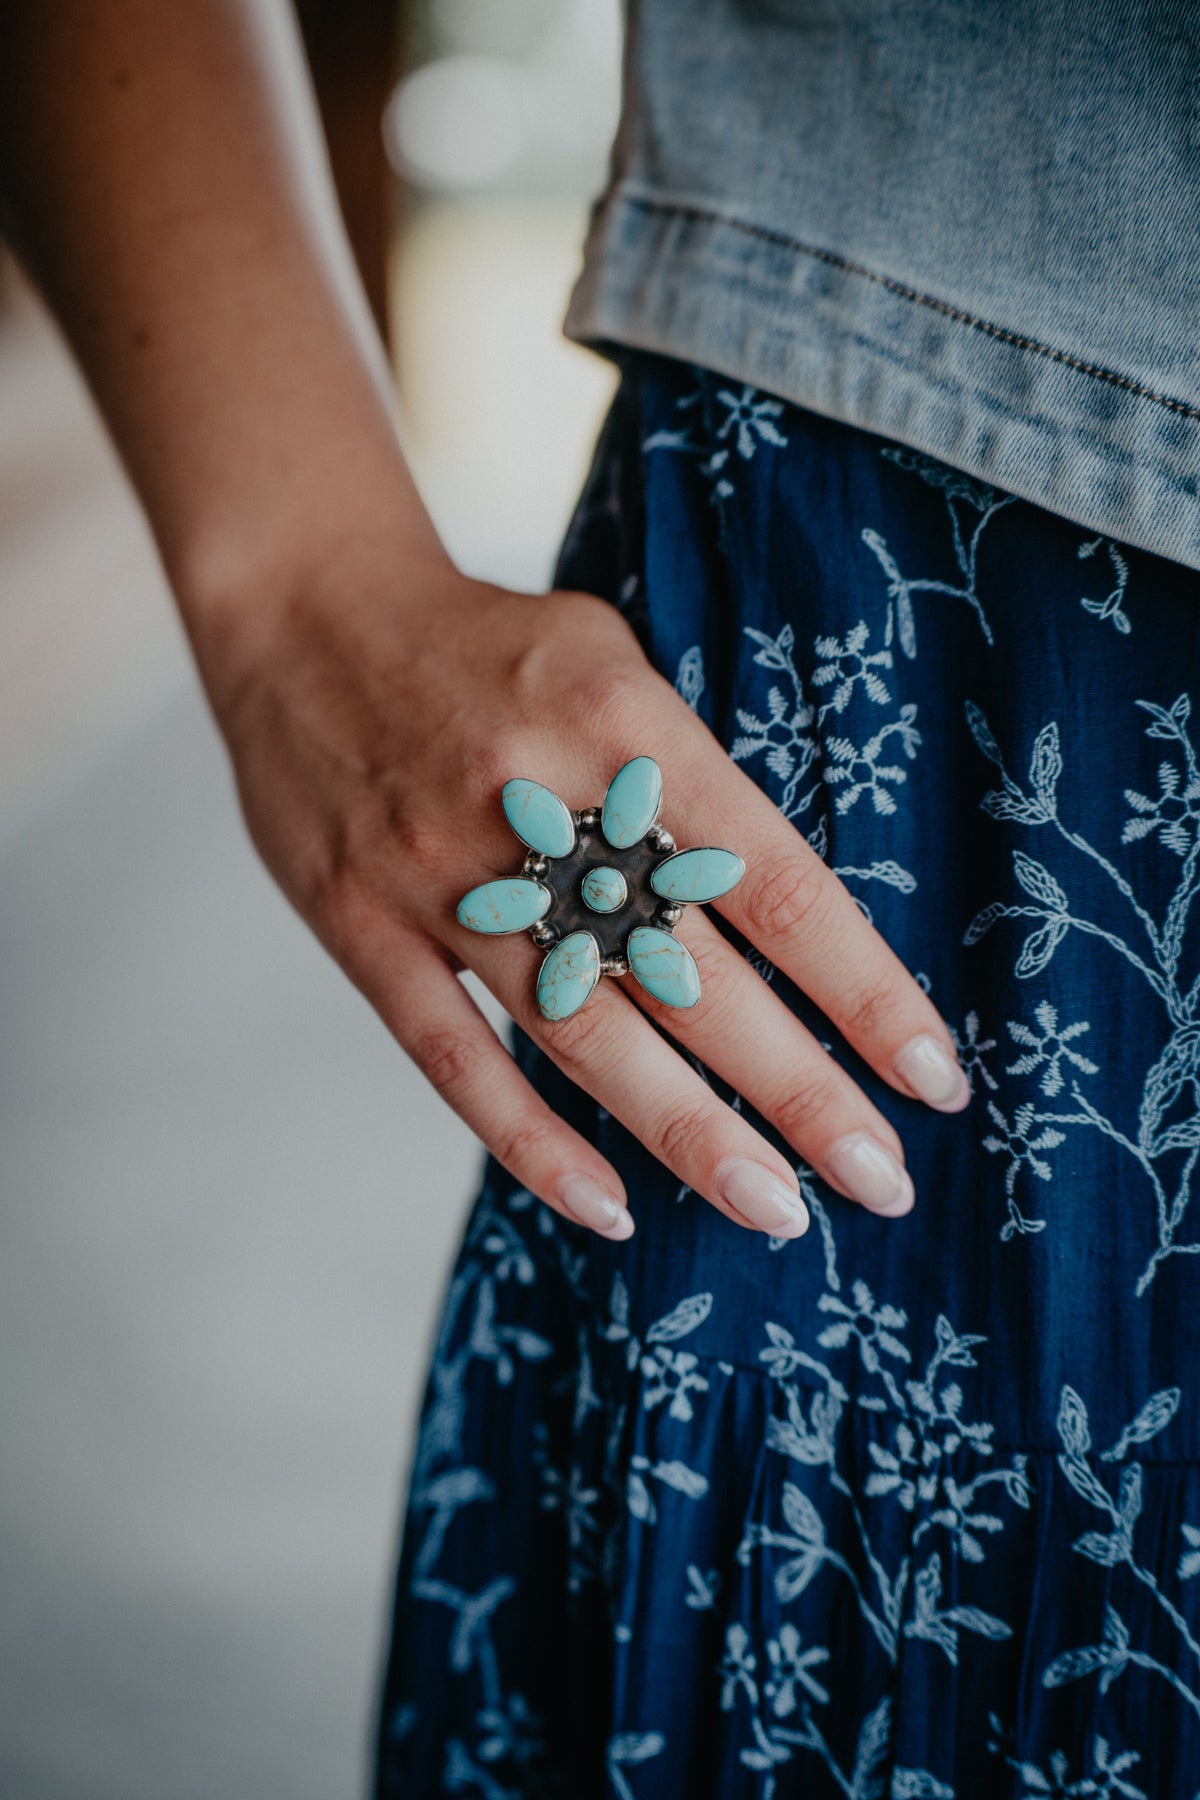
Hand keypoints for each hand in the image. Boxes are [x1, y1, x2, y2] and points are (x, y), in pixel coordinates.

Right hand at [214, 543, 969, 1243]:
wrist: (308, 613)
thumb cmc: (492, 642)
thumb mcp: (617, 662)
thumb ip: (689, 780)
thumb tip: (784, 917)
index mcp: (623, 731)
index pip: (772, 885)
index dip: (860, 990)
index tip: (931, 1074)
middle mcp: (538, 811)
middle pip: (692, 979)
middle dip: (798, 1090)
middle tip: (880, 1179)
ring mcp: (443, 879)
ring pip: (583, 1035)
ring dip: (689, 1133)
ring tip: (775, 1208)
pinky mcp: (364, 928)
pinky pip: (454, 1059)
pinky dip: (533, 1142)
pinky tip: (610, 1208)